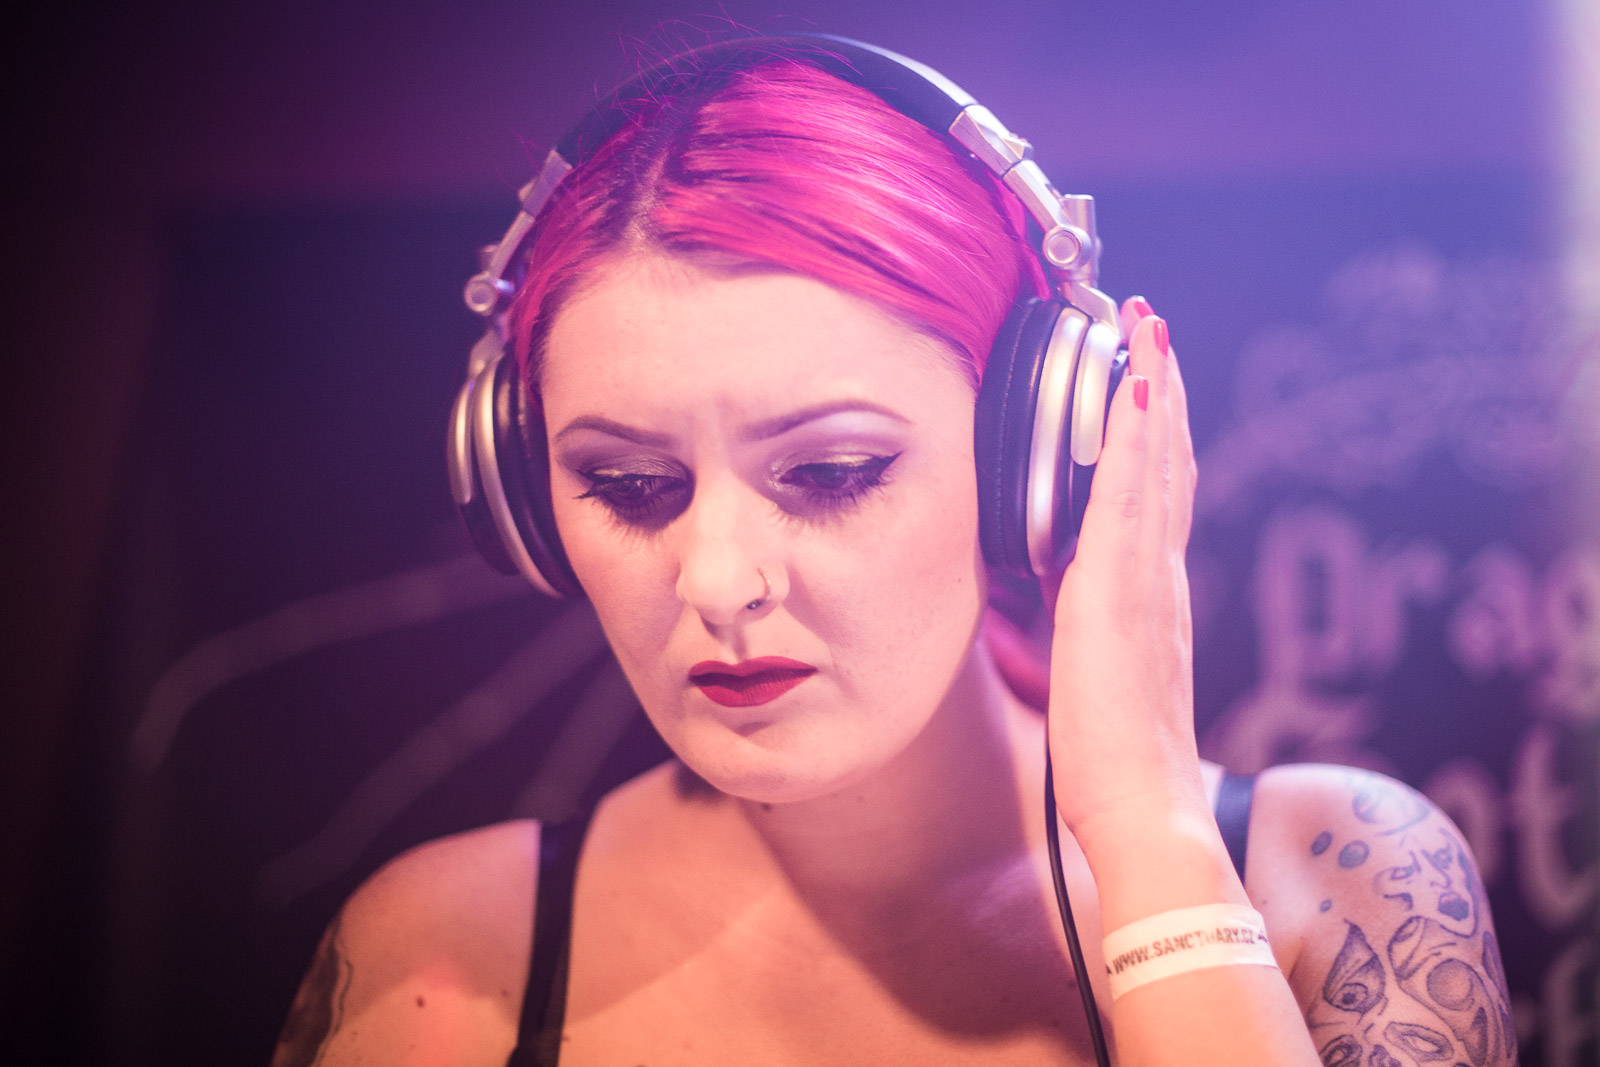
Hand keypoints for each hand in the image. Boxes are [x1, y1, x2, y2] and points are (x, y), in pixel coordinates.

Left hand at [1045, 298, 1206, 856]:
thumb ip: (1091, 628)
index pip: (1158, 499)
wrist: (1144, 810)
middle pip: (1169, 467)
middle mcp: (1160, 580)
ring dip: (1153, 393)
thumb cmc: (1116, 762)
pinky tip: (1136, 395)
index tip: (1148, 382)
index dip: (1157, 437)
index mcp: (1153, 599)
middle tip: (1154, 328)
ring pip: (1157, 468)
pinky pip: (1130, 501)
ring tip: (1150, 330)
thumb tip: (1070, 599)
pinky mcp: (1120, 593)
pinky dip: (1138, 444)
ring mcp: (1146, 582)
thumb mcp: (1098, 676)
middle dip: (1161, 393)